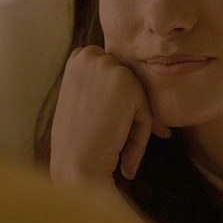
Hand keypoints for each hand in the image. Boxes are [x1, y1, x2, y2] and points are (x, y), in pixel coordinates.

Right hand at [49, 46, 171, 187]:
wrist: (75, 168)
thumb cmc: (77, 143)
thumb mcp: (83, 102)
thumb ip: (102, 85)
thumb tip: (136, 86)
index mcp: (78, 57)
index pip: (117, 76)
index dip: (117, 105)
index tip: (106, 129)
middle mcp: (89, 55)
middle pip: (130, 83)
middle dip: (127, 113)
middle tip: (111, 139)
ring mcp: (106, 65)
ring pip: (139, 96)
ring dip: (134, 123)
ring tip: (114, 145)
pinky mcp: (124, 81)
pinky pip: (147, 109)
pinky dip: (140, 133)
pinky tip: (120, 146)